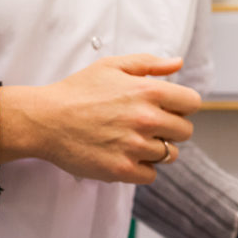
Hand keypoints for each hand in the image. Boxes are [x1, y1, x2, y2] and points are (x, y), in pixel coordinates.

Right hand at [0, 54, 201, 183]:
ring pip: (170, 154)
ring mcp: (135, 146)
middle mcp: (147, 119)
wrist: (44, 120)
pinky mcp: (122, 169)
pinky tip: (125, 155)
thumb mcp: (112, 66)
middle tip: (147, 126)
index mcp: (149, 91)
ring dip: (156, 149)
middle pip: (185, 131)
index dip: (181, 106)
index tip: (167, 108)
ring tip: (133, 141)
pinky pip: (151, 174)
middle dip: (171, 128)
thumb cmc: (77, 91)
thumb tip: (178, 62)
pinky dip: (142, 168)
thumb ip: (149, 63)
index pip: (192, 103)